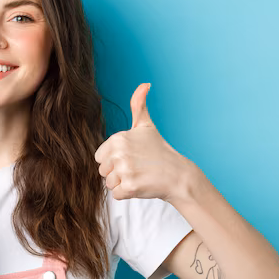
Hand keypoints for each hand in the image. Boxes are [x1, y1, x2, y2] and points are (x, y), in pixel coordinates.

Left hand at [94, 82, 192, 201]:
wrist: (178, 175)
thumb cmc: (159, 151)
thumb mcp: (146, 126)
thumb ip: (139, 105)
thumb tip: (145, 84)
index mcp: (118, 138)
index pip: (100, 157)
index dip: (113, 160)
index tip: (131, 157)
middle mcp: (119, 153)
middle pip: (102, 171)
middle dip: (117, 173)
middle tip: (137, 168)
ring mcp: (125, 170)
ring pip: (109, 184)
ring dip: (122, 184)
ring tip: (140, 176)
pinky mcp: (130, 187)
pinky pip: (116, 195)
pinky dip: (127, 194)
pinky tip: (141, 185)